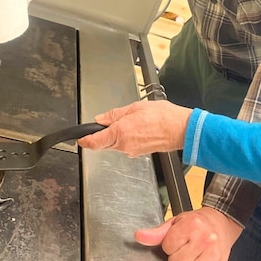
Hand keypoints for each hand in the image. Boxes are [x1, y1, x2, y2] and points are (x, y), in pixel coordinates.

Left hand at [77, 100, 191, 156]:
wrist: (180, 129)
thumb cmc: (163, 117)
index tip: (80, 138)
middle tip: (111, 121)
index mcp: (120, 133)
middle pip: (104, 143)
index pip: (95, 142)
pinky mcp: (138, 153)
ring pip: (115, 144)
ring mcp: (131, 151)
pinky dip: (126, 138)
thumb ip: (115, 114)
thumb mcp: (135, 107)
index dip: (84, 140)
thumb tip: (101, 119)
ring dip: (116, 135)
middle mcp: (124, 145)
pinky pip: (125, 146)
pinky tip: (137, 128)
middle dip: (103, 133)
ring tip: (131, 121)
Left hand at [135, 207, 241, 260]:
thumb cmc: (198, 223)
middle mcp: (204, 240)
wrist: (221, 224)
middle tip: (182, 253)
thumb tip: (140, 236)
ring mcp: (212, 255)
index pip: (168, 247)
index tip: (175, 243)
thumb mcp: (177, 222)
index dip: (168, 247)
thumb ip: (158, 233)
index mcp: (192, 225)